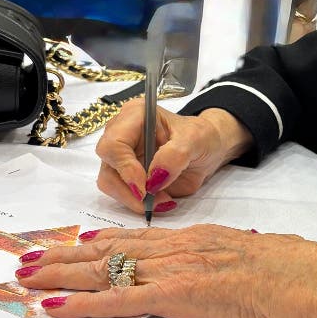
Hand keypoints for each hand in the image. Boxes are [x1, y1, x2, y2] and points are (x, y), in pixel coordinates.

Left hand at [15, 225, 316, 317]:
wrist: (297, 275)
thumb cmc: (281, 267)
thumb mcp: (242, 253)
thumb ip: (216, 258)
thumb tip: (208, 270)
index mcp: (192, 237)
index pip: (135, 235)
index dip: (99, 239)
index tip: (73, 240)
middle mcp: (175, 247)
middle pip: (109, 249)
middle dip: (64, 255)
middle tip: (30, 257)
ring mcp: (171, 269)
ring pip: (105, 269)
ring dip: (60, 274)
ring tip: (27, 275)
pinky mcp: (174, 295)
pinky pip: (119, 300)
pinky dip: (83, 304)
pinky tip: (56, 306)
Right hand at [95, 101, 252, 214]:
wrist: (208, 150)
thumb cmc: (201, 137)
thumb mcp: (196, 141)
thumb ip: (175, 155)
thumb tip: (153, 178)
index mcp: (134, 115)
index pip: (113, 144)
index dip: (125, 168)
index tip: (145, 187)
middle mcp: (121, 133)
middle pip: (108, 167)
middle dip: (130, 189)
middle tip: (156, 200)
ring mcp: (121, 155)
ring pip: (110, 183)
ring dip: (135, 199)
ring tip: (163, 200)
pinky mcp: (125, 174)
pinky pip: (121, 193)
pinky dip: (138, 202)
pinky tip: (159, 199)